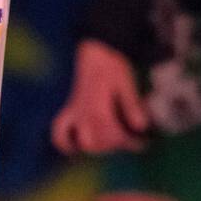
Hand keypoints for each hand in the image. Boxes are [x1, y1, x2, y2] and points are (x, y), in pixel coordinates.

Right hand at [51, 40, 149, 154]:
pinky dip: (65, 144)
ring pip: (83, 142)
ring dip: (97, 146)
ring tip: (110, 142)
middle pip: (99, 143)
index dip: (129, 142)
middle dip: (114, 145)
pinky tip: (75, 150)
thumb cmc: (111, 64)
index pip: (113, 136)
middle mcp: (83, 115)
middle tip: (128, 140)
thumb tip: (141, 127)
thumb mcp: (125, 82)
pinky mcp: (68, 111)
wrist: (94, 50)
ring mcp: (73, 114)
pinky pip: (59, 132)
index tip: (142, 143)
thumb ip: (132, 105)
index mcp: (98, 110)